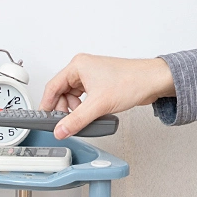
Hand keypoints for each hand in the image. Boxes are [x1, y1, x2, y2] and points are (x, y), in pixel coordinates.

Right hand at [40, 55, 174, 138]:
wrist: (152, 82)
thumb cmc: (131, 81)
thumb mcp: (97, 105)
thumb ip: (76, 121)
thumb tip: (60, 130)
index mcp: (78, 65)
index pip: (52, 87)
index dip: (47, 106)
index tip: (44, 120)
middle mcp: (83, 69)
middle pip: (61, 93)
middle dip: (63, 111)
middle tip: (65, 124)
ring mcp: (91, 77)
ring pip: (72, 98)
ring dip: (74, 111)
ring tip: (81, 120)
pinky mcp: (99, 85)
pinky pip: (83, 100)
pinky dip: (83, 110)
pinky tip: (89, 116)